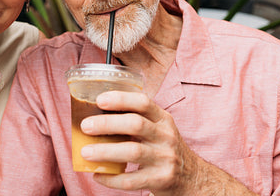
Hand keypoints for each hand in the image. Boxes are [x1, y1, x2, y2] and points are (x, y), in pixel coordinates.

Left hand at [78, 91, 196, 194]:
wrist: (193, 179)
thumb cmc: (165, 149)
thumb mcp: (158, 130)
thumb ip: (136, 121)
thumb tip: (95, 116)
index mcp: (163, 119)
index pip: (143, 102)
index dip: (121, 99)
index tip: (99, 100)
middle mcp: (166, 136)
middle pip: (135, 124)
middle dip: (107, 124)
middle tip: (85, 126)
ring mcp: (165, 159)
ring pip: (133, 152)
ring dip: (105, 151)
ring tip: (85, 152)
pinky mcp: (161, 180)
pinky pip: (132, 180)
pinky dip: (111, 178)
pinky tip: (97, 174)